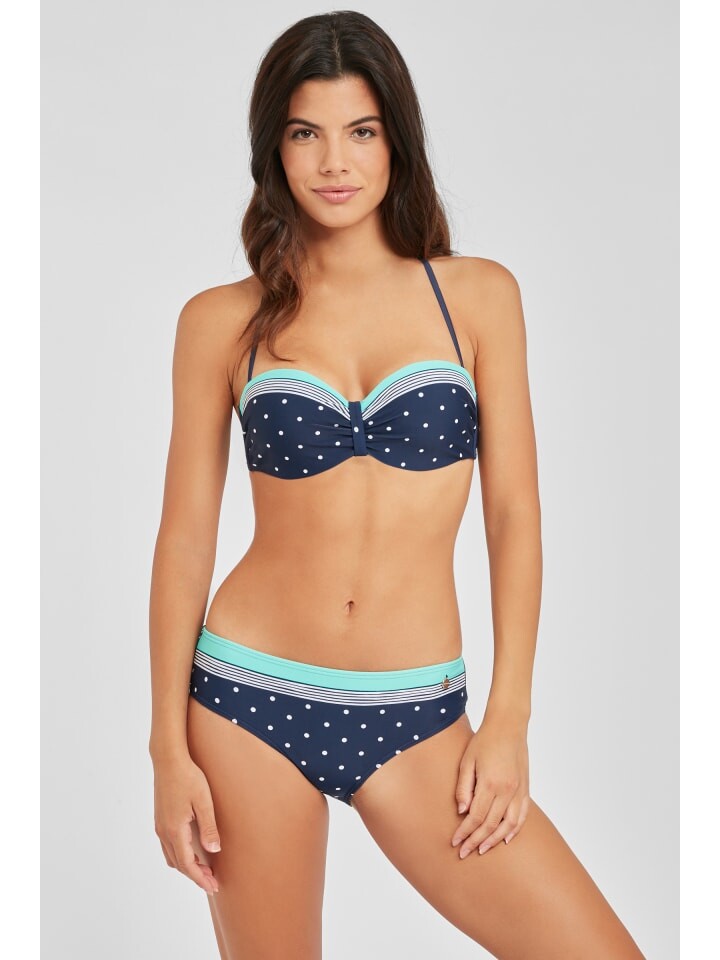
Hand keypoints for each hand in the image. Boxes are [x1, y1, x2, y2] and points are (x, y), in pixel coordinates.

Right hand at [153, 752, 221, 894]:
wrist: (168, 759)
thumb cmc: (188, 777)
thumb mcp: (203, 801)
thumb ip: (208, 827)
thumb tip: (214, 850)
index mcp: (175, 829)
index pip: (187, 864)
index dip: (200, 878)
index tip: (213, 886)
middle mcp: (164, 831)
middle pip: (178, 864)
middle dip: (195, 875)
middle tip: (212, 882)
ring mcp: (160, 826)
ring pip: (171, 856)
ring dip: (187, 866)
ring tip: (204, 869)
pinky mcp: (160, 819)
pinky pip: (168, 846)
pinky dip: (180, 855)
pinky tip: (191, 851)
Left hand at [451, 713, 529, 857]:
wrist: (508, 726)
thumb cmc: (484, 741)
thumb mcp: (467, 761)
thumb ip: (464, 788)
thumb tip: (461, 812)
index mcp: (490, 783)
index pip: (476, 817)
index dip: (465, 832)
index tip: (455, 842)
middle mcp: (507, 790)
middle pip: (491, 824)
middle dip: (476, 841)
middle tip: (464, 853)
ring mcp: (519, 790)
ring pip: (509, 825)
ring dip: (495, 840)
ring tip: (482, 849)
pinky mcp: (525, 788)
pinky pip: (522, 815)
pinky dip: (515, 829)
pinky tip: (506, 838)